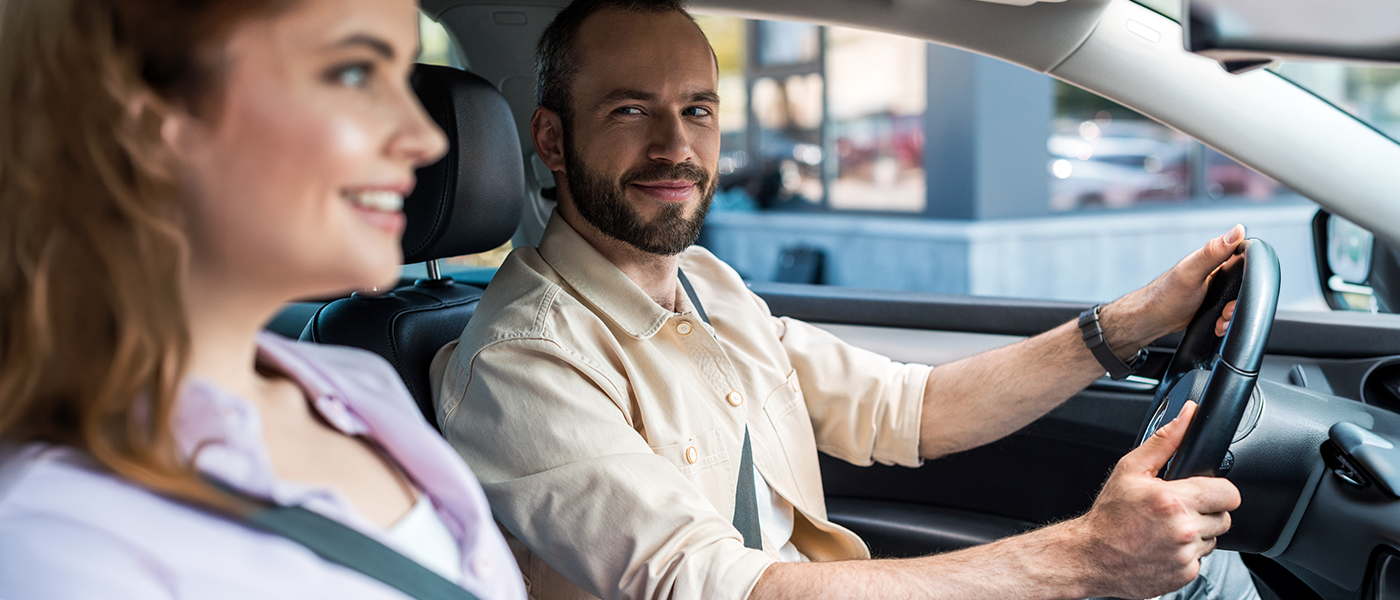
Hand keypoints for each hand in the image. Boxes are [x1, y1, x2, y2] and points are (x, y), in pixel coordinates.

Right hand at [1067, 402, 1240, 598]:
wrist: (1090, 556)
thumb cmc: (1109, 515)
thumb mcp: (1130, 469)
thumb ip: (1165, 441)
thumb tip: (1188, 415)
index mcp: (1173, 500)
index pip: (1229, 493)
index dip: (1217, 490)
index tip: (1203, 491)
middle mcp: (1183, 530)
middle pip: (1225, 517)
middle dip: (1206, 511)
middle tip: (1178, 510)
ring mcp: (1185, 555)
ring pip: (1213, 539)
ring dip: (1197, 533)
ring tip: (1167, 528)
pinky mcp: (1185, 575)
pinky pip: (1200, 559)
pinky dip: (1186, 553)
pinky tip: (1163, 546)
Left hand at [1102, 225, 1245, 354]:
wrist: (1152, 320)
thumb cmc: (1165, 295)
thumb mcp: (1192, 272)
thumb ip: (1214, 252)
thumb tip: (1238, 230)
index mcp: (1214, 257)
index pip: (1245, 258)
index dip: (1251, 276)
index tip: (1240, 291)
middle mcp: (1216, 271)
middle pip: (1245, 285)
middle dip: (1239, 303)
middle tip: (1226, 311)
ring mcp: (1215, 288)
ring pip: (1237, 302)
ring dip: (1232, 315)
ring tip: (1220, 320)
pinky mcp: (1213, 304)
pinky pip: (1229, 313)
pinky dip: (1226, 321)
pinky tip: (1218, 324)